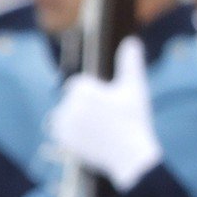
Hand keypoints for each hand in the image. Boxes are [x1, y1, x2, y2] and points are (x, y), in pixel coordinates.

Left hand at [49, 37, 159, 190]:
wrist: (130, 155)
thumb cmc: (134, 118)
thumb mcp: (135, 88)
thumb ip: (130, 62)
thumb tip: (130, 41)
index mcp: (82, 90)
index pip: (78, 84)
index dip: (95, 93)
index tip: (107, 105)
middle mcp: (68, 106)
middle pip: (73, 100)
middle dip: (87, 106)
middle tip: (107, 119)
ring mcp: (63, 124)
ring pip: (67, 113)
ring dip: (79, 118)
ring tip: (100, 128)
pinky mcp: (62, 139)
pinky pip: (63, 129)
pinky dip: (74, 131)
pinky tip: (91, 136)